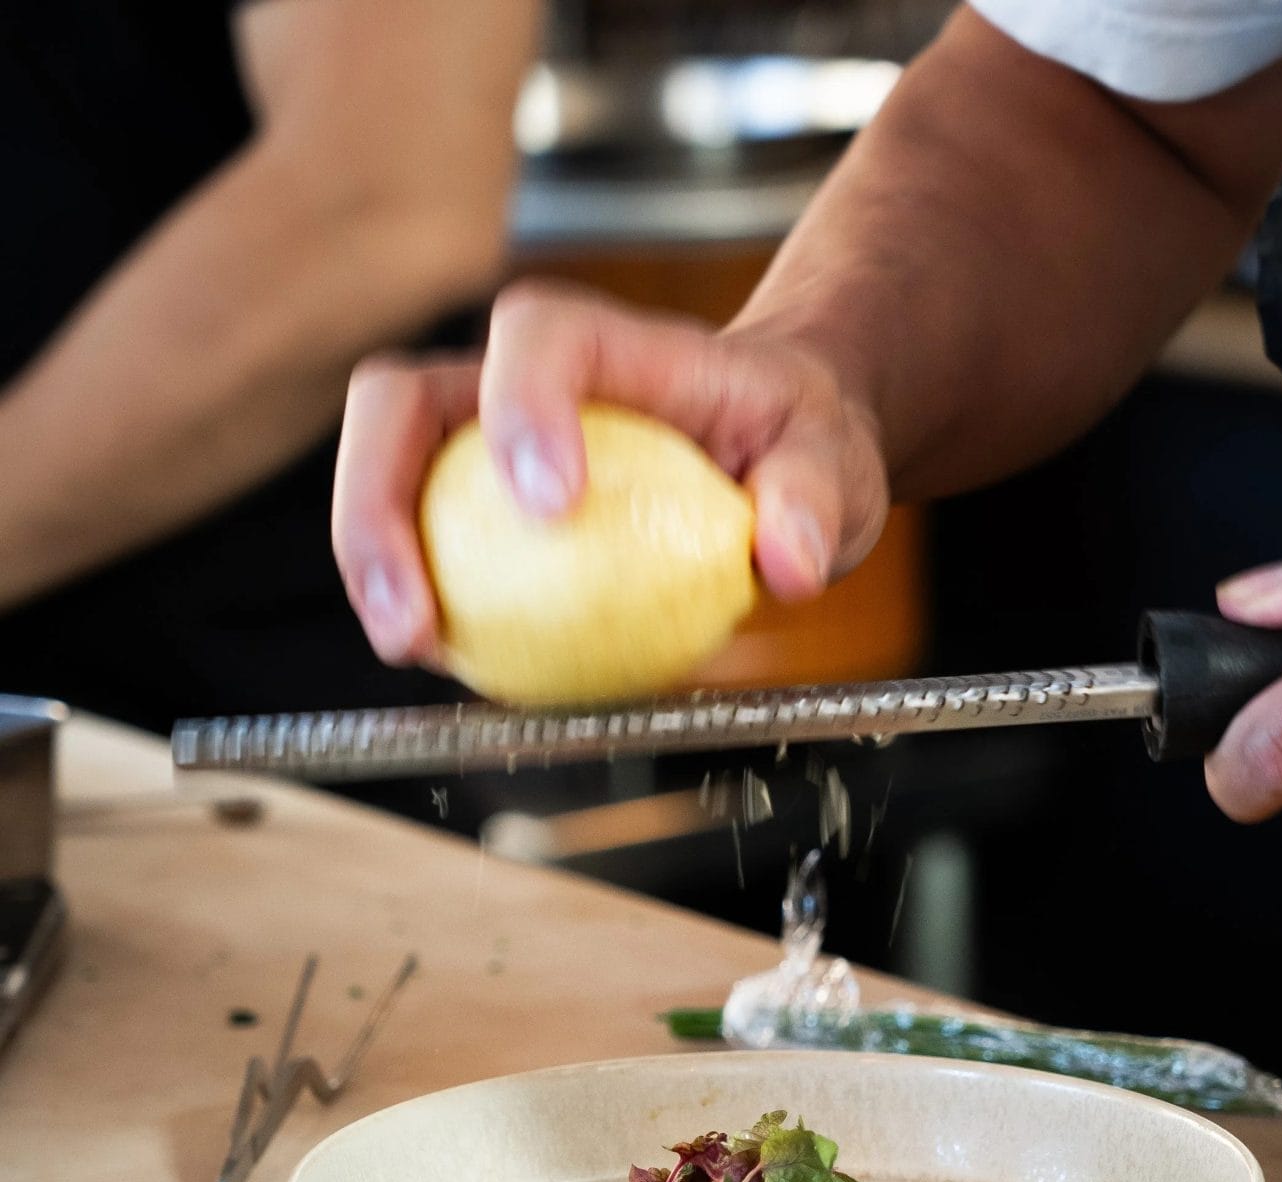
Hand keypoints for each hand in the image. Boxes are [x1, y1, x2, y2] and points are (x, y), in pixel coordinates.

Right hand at [331, 282, 890, 667]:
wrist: (771, 451)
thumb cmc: (792, 438)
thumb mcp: (830, 459)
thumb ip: (813, 499)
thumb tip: (787, 562)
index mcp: (608, 346)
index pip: (539, 338)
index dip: (522, 404)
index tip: (553, 503)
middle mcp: (518, 382)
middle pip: (400, 401)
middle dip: (379, 501)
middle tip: (414, 613)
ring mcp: (480, 445)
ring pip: (385, 474)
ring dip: (372, 565)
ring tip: (411, 648)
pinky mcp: (473, 513)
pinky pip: (420, 549)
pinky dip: (415, 605)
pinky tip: (443, 664)